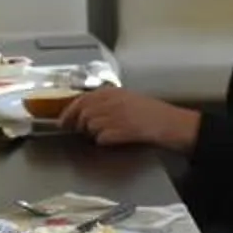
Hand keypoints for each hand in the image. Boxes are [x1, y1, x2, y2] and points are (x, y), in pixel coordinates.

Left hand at [58, 84, 197, 150]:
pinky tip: (115, 139)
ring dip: (94, 133)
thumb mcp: (127, 98)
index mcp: (113, 91)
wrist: (169, 123)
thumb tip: (83, 111)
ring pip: (90, 127)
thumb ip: (105, 102)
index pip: (82, 99)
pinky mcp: (120, 130)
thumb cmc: (151, 112)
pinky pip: (101, 138)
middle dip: (79, 124)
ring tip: (109, 133)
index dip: (69, 112)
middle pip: (82, 113)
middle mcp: (111, 101)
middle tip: (82, 131)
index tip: (63, 121)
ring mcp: (115, 115)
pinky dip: (104, 141)